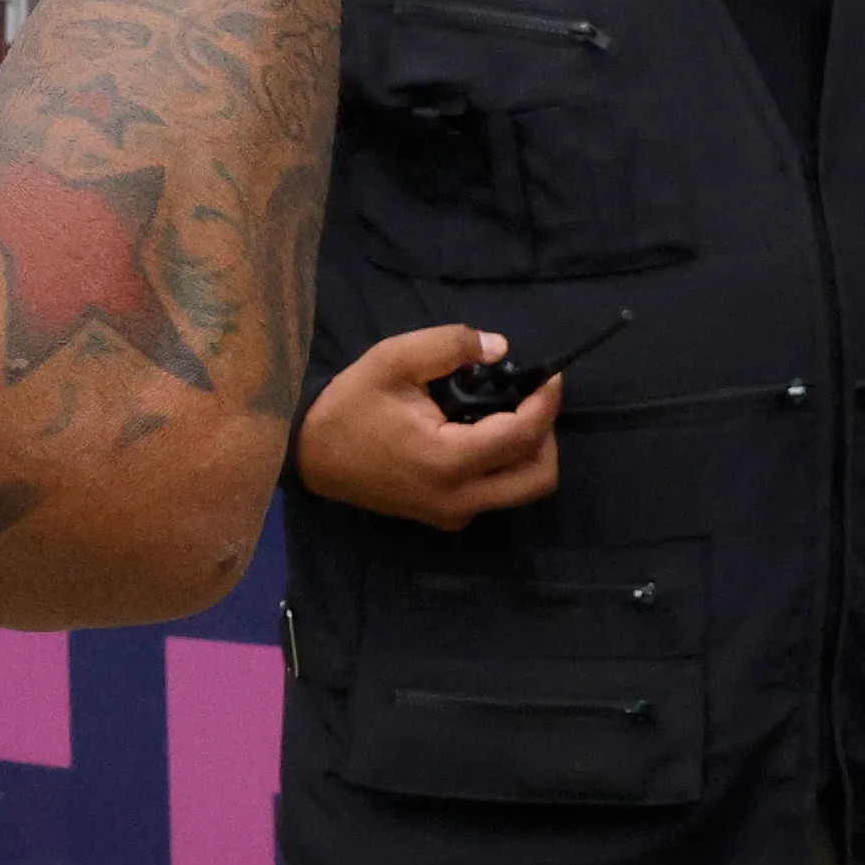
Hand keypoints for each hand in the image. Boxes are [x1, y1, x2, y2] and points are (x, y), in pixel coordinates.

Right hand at [294, 325, 555, 523]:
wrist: (311, 455)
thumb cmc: (351, 406)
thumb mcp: (394, 359)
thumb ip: (450, 346)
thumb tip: (500, 347)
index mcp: (448, 460)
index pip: (522, 436)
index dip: (547, 403)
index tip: (552, 375)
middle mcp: (458, 498)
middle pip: (538, 479)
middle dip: (547, 436)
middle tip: (531, 401)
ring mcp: (452, 515)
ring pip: (521, 492)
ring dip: (528, 453)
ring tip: (507, 414)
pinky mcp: (444, 518)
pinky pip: (494, 496)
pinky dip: (503, 466)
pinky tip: (479, 435)